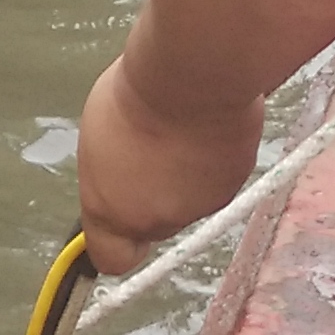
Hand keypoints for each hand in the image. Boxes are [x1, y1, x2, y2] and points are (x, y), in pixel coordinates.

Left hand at [74, 56, 265, 275]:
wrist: (194, 76)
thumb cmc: (136, 96)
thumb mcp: (99, 137)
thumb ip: (111, 173)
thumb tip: (122, 175)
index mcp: (114, 212)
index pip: (113, 259)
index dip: (119, 243)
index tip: (121, 224)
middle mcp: (158, 220)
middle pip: (157, 222)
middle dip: (156, 195)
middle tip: (155, 151)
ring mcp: (200, 205)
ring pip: (191, 198)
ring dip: (187, 173)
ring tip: (183, 128)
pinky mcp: (235, 182)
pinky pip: (220, 174)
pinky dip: (215, 156)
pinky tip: (208, 123)